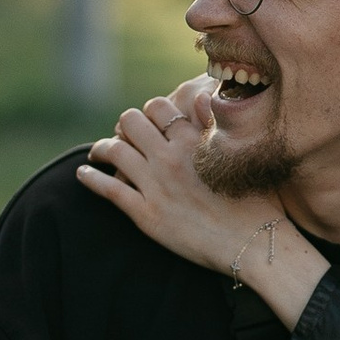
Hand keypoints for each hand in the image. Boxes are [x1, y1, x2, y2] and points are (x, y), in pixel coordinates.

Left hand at [77, 95, 329, 324]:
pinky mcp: (146, 214)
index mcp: (194, 139)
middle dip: (124, 126)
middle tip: (123, 137)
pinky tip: (83, 174)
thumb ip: (218, 124)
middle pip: (130, 121)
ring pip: (114, 150)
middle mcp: (171, 157)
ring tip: (98, 153)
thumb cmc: (256, 200)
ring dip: (102, 148)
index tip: (147, 122)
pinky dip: (90, 178)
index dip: (148, 111)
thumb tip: (202, 96)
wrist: (253, 244)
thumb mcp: (243, 154)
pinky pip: (108, 189)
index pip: (157, 107)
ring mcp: (156, 185)